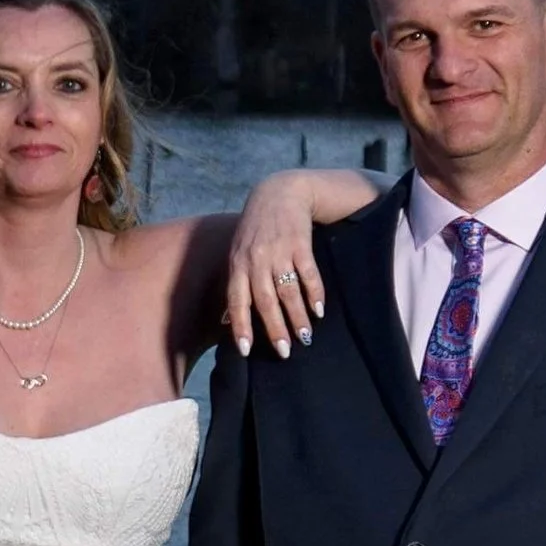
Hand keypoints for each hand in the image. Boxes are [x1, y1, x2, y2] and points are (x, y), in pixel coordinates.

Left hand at [226, 172, 327, 357]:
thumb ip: (236, 284)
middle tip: (285, 352)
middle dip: (275, 329)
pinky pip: (309, 274)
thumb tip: (227, 321)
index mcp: (238, 264)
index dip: (241, 326)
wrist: (279, 193)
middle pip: (265, 301)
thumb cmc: (255, 229)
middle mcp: (256, 260)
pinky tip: (319, 310)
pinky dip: (315, 293)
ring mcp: (279, 252)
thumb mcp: (238, 252)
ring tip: (306, 337)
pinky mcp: (300, 244)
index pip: (237, 300)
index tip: (246, 350)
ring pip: (288, 291)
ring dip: (298, 317)